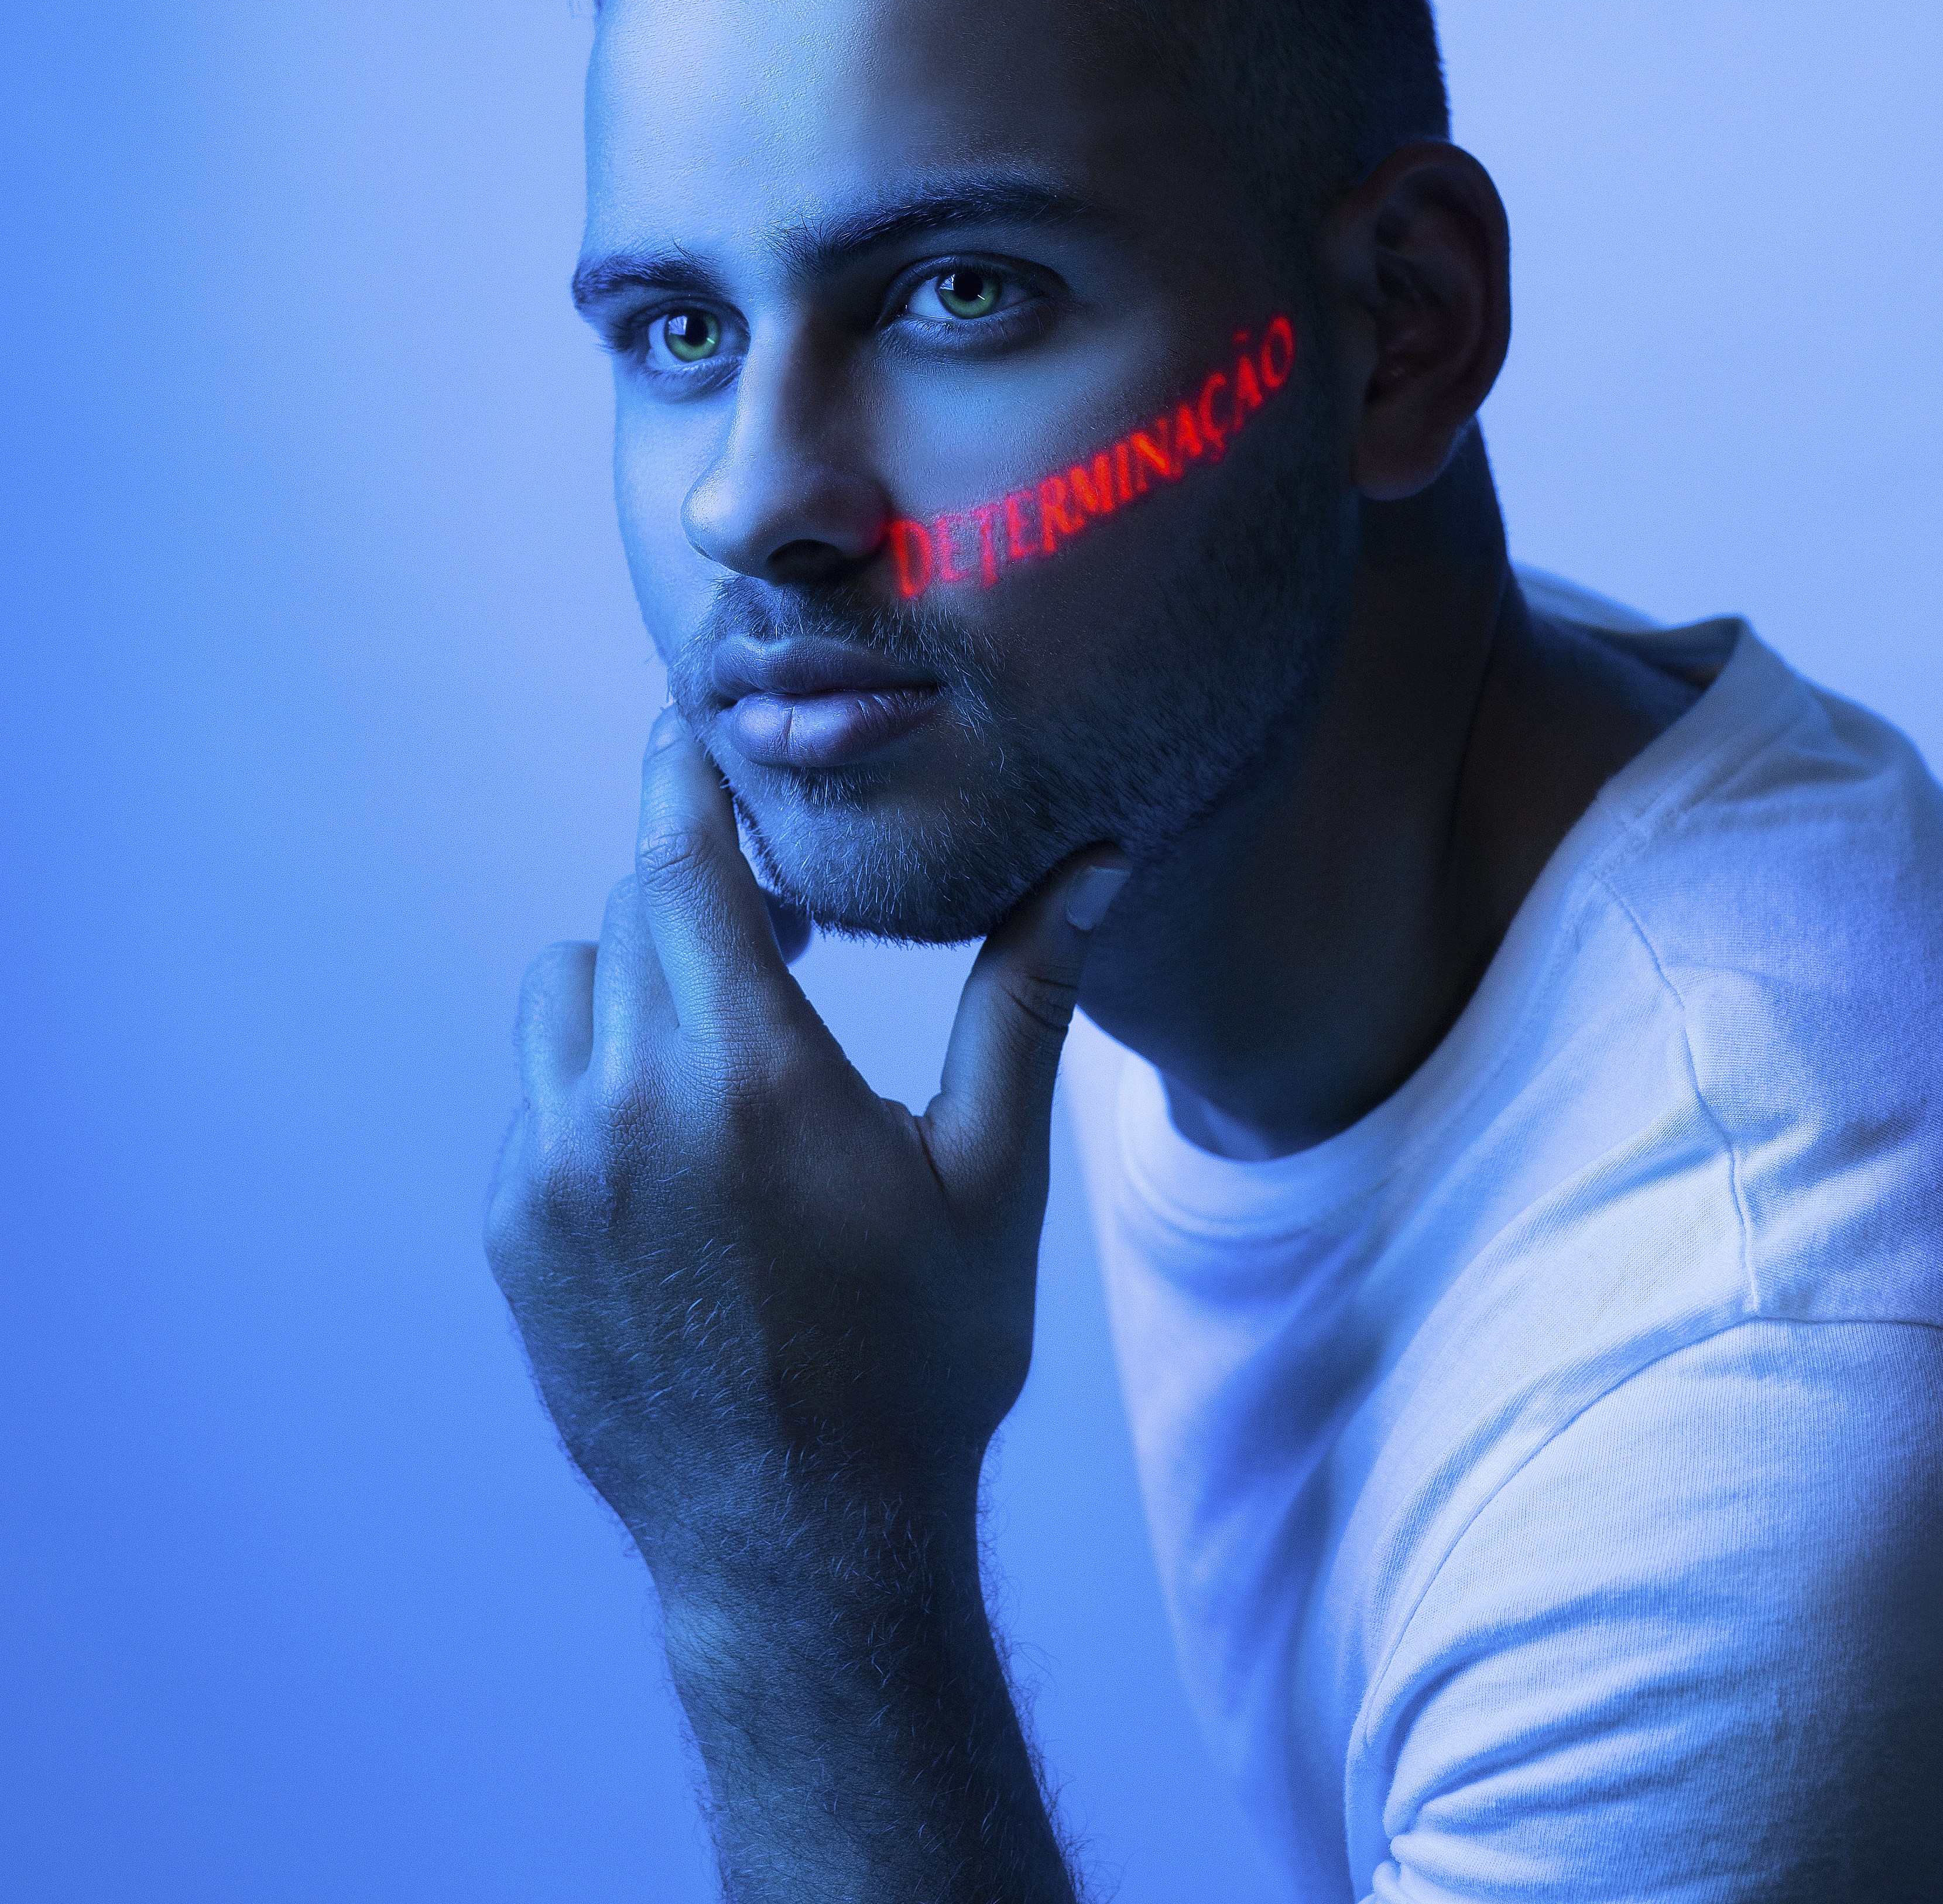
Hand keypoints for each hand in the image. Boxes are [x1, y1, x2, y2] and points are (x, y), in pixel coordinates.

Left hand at [484, 705, 1129, 1606]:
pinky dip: (596, 1083)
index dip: (682, 778)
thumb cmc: (920, 1363)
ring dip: (636, 984)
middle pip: (629, 915)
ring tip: (724, 1046)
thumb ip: (1024, 1000)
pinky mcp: (512, 1237)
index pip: (677, 862)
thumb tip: (1096, 862)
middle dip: (698, 896)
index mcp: (748, 1078)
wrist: (804, 1550)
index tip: (690, 726)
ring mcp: (548, 1179)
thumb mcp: (992, 1178)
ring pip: (564, 994)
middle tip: (779, 934)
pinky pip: (536, 1098)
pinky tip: (680, 1151)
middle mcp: (623, 1112)